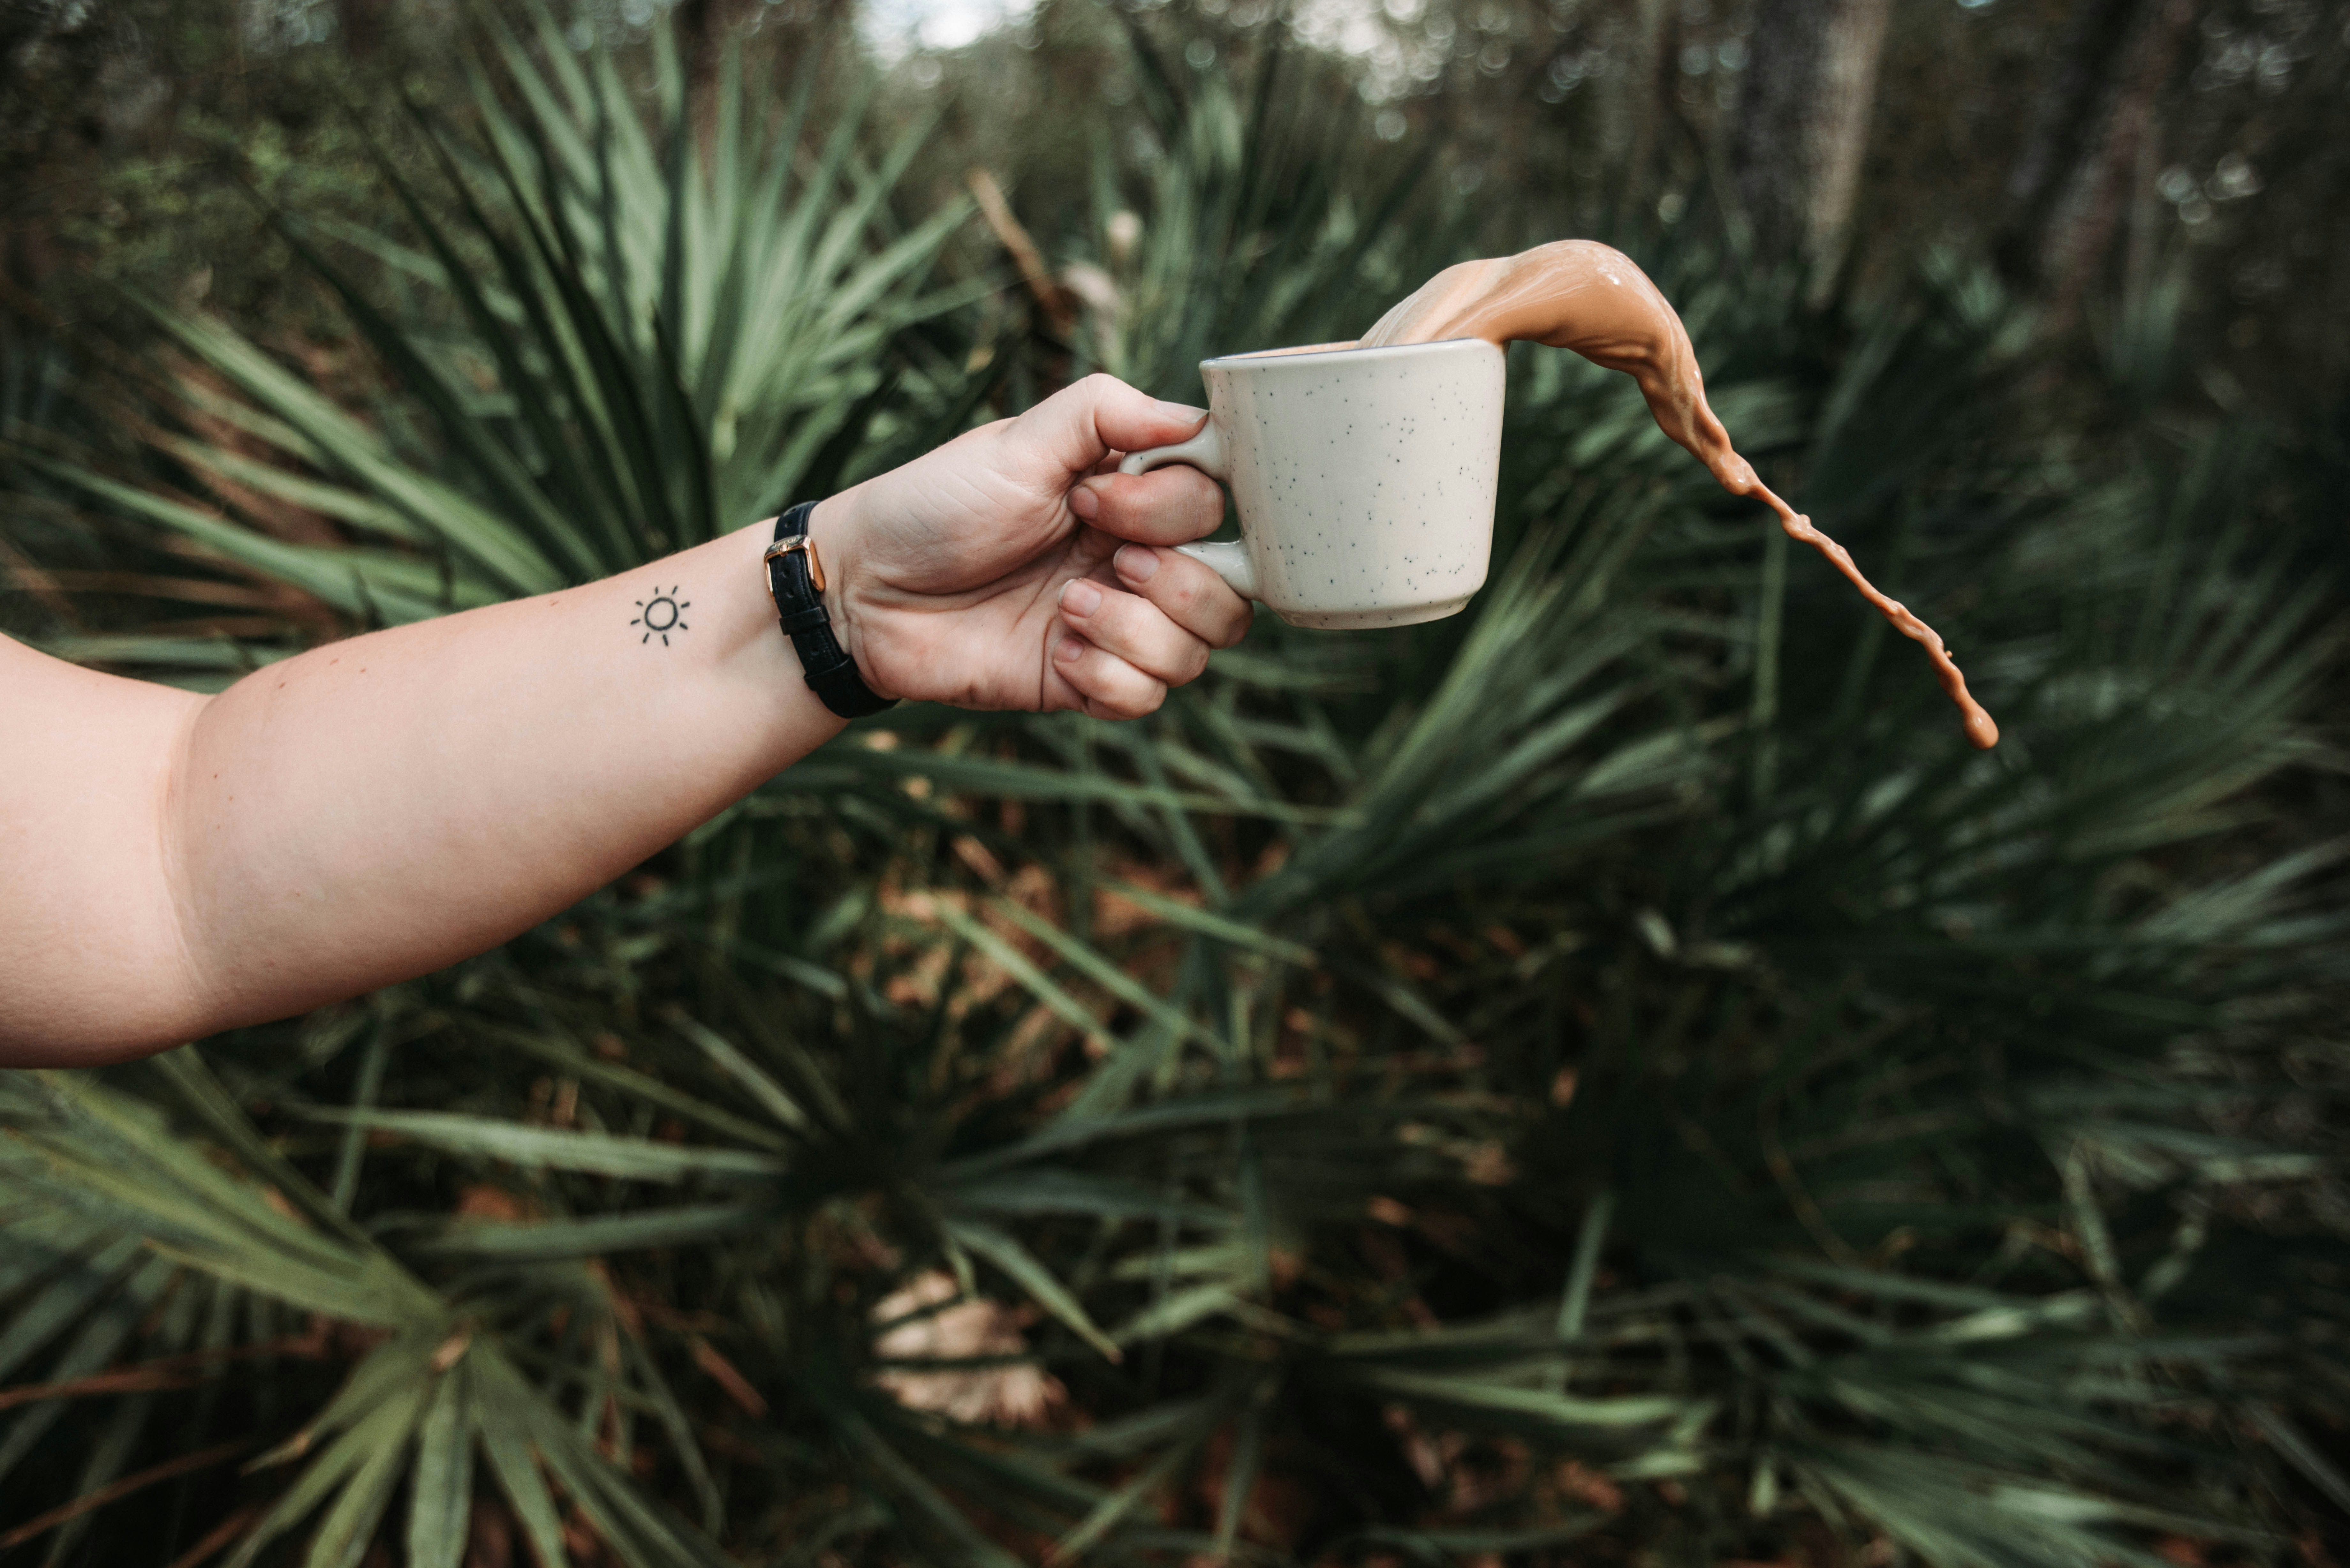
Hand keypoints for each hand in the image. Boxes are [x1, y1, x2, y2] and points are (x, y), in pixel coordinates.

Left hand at [810, 375, 1252, 716]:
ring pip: (1197, 651)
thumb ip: (1106, 412)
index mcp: (1130, 500)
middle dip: (1175, 581)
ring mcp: (1114, 627)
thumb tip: (1197, 418)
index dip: (1174, 511)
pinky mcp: (1084, 682)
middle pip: (1230, 592)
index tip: (1096, 499)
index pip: (1217, 509)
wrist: (866, 588)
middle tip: (1103, 561)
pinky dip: (1107, 677)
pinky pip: (1146, 699)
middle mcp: (1134, 563)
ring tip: (1066, 609)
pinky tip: (1055, 650)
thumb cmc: (935, 505)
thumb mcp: (1018, 440)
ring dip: (1136, 631)